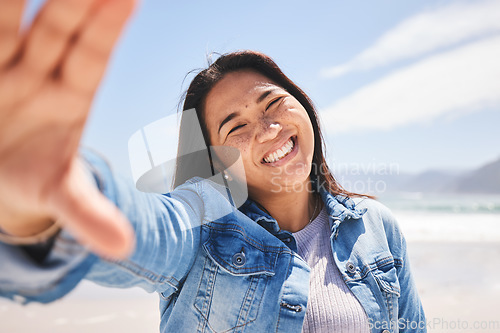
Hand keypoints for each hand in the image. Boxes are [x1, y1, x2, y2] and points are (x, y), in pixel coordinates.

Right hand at [0, 0, 135, 257]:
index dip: (106, 28)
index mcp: (71, 98)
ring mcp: (3, 66)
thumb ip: (90, 216)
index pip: (92, 57)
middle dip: (72, 0)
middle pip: (56, 27)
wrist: (1, 171)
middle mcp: (38, 71)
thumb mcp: (62, 197)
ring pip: (6, 24)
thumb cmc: (34, 176)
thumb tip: (125, 248)